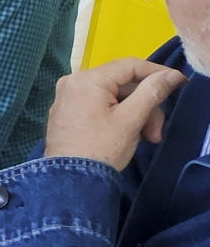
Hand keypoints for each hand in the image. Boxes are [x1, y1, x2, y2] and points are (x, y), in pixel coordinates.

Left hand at [43, 57, 186, 170]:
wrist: (70, 180)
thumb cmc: (101, 148)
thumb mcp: (131, 119)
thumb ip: (151, 92)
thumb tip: (171, 75)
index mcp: (86, 79)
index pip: (129, 66)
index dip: (157, 73)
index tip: (178, 84)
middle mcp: (72, 82)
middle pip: (122, 84)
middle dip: (146, 106)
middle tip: (157, 131)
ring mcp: (67, 98)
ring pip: (113, 97)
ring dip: (135, 115)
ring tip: (147, 139)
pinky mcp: (67, 113)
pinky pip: (100, 106)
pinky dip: (118, 117)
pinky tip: (130, 136)